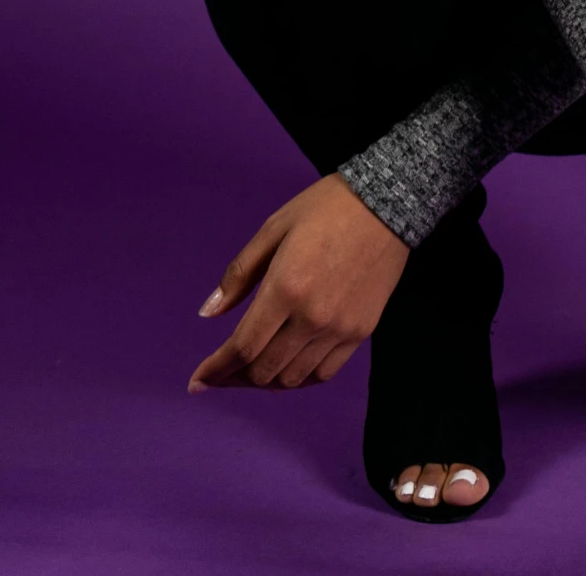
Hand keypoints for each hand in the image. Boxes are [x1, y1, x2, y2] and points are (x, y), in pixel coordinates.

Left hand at [187, 172, 408, 392]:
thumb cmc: (326, 208)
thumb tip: (207, 314)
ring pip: (292, 379)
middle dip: (233, 378)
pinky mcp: (360, 332)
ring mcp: (339, 328)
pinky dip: (299, 379)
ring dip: (264, 381)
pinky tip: (286, 368)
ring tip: (250, 371)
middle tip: (220, 373)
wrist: (388, 203)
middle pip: (263, 371)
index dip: (215, 370)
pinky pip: (323, 374)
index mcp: (286, 287)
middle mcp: (312, 316)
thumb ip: (239, 274)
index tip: (198, 380)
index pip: (242, 348)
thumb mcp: (274, 228)